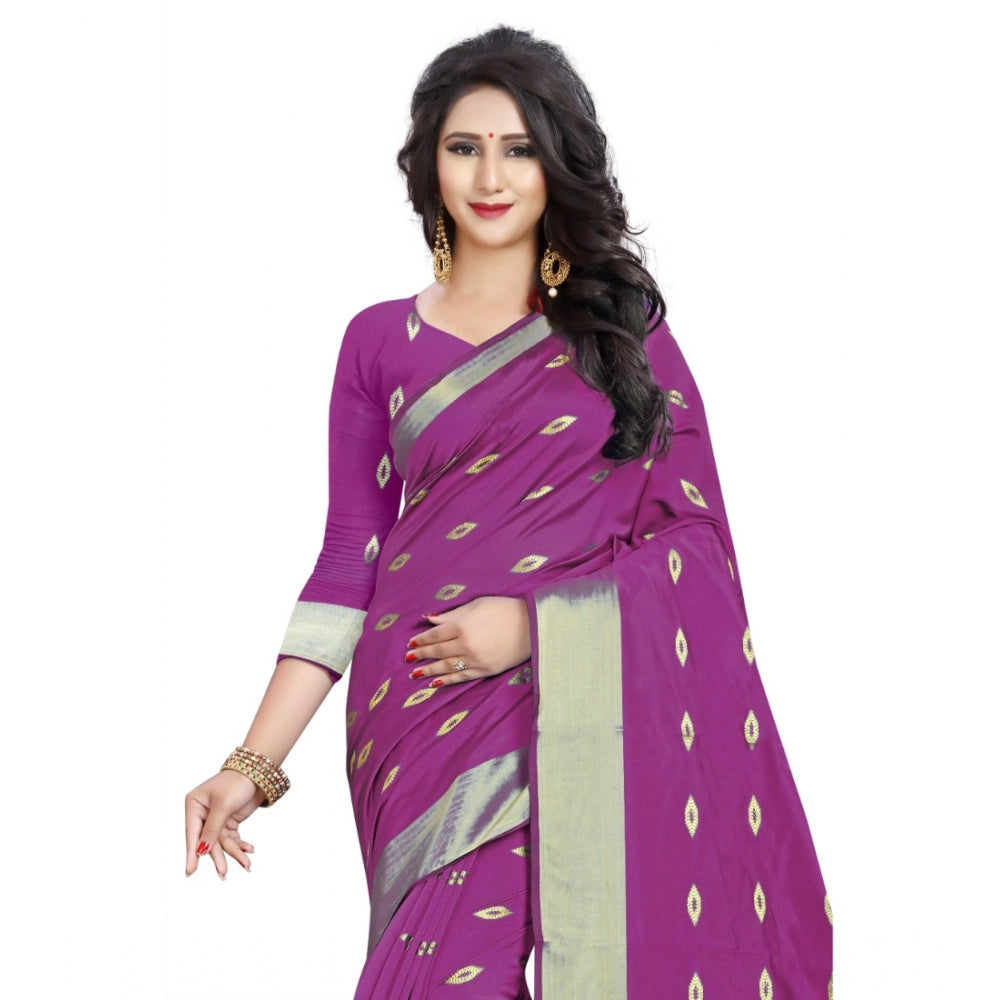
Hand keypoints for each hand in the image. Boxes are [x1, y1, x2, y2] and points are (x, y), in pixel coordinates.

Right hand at [184, 769, 264, 878]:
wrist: (258, 772)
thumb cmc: (237, 782)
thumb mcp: (223, 806)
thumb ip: (212, 829)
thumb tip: (201, 851)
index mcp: (194, 804)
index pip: (192, 833)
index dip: (192, 853)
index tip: (190, 871)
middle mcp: (202, 813)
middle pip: (207, 840)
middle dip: (218, 856)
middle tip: (223, 872)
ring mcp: (216, 818)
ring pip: (221, 842)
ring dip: (234, 852)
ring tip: (246, 863)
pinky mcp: (228, 821)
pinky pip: (231, 838)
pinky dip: (240, 845)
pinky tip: (248, 850)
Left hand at [404, 596, 530, 687]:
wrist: (532, 626)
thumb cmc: (504, 610)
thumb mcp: (477, 605)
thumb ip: (452, 614)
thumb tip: (430, 619)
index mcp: (462, 626)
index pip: (436, 635)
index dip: (422, 640)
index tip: (411, 643)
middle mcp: (466, 645)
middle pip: (438, 652)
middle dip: (421, 655)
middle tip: (408, 658)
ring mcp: (475, 660)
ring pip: (446, 667)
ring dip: (429, 670)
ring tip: (415, 673)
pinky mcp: (485, 670)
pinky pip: (462, 677)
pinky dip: (447, 680)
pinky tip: (435, 682)